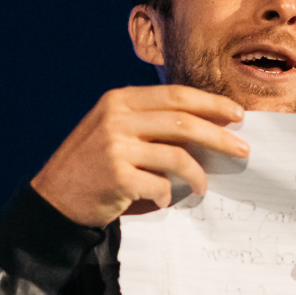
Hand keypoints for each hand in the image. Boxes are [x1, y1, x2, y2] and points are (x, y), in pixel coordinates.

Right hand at [30, 86, 248, 227]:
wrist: (53, 200)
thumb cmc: (89, 166)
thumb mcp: (112, 129)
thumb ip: (147, 121)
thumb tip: (203, 125)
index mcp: (119, 100)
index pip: (175, 95)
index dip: (210, 103)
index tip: (237, 114)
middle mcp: (117, 118)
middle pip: (183, 121)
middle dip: (219, 135)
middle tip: (242, 149)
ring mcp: (116, 147)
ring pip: (177, 155)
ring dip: (198, 174)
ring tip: (203, 186)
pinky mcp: (117, 177)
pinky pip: (160, 185)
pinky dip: (167, 195)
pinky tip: (165, 200)